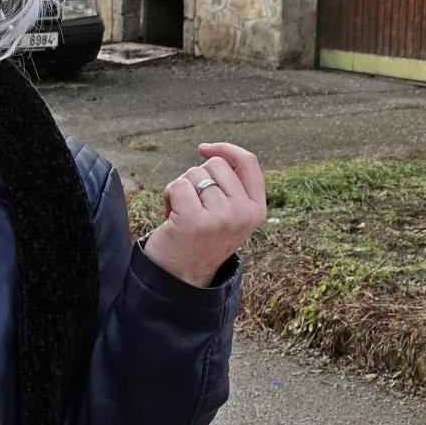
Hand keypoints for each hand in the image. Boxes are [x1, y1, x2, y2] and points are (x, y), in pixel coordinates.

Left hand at [143, 143, 266, 286]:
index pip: (249, 163)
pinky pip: (178, 185)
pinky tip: (171, 217)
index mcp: (256, 210)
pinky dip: (169, 196)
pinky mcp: (196, 220)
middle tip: (193, 205)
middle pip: (215, 165)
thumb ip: (231, 188)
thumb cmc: (200, 238)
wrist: (181, 276)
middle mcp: (243, 213)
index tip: (204, 148)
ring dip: (181, 190)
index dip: (226, 149)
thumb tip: (213, 151)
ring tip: (183, 215)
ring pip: (194, 174)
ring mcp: (221, 217)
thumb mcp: (228, 214)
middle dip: (197, 178)